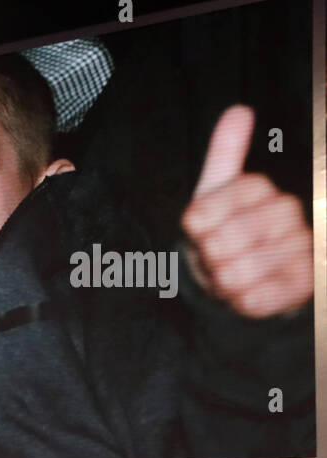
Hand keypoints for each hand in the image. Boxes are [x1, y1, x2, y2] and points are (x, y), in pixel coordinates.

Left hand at [181, 105, 312, 317]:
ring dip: (223, 280)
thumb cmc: (222, 231)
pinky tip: (244, 294)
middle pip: (227, 240)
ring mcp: (299, 247)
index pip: (211, 208)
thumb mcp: (213, 193)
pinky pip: (259, 298)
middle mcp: (286, 213)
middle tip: (215, 256)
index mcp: (257, 189)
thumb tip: (239, 111)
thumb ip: (224, 153)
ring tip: (228, 274)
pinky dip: (243, 301)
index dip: (198, 226)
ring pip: (239, 271)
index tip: (198, 230)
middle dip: (209, 255)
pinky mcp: (303, 284)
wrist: (240, 275)